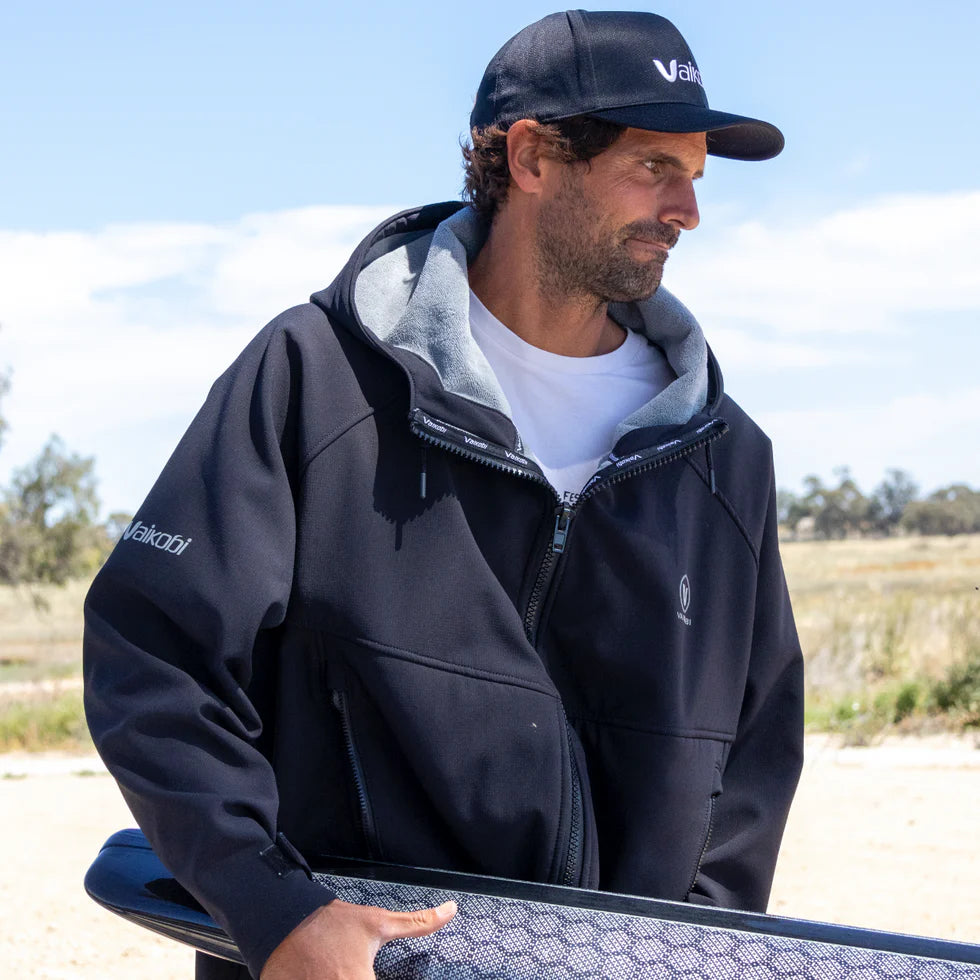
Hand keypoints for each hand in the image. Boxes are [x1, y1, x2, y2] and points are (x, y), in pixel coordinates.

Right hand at [259, 896, 456, 978]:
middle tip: (357, 968)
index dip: (374, 978)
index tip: (372, 973)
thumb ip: (418, 924)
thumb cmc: (332, 924)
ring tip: (341, 971)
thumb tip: (451, 911)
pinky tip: (325, 976)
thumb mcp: (378, 922)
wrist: (284, 920)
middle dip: (361, 979)